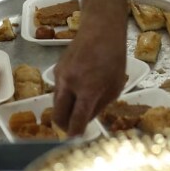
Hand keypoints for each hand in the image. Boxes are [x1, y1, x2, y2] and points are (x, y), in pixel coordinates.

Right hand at [52, 15, 126, 135]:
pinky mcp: (56, 69)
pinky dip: (64, 96)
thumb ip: (98, 106)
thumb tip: (85, 120)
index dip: (74, 134)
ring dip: (63, 110)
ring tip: (76, 108)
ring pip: (55, 103)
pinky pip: (57, 89)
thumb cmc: (114, 58)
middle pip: (57, 116)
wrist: (100, 30)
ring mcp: (60, 76)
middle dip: (63, 126)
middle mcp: (69, 84)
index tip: (75, 140)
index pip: (75, 120)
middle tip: (73, 128)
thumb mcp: (114, 87)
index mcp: (87, 90)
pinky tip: (76, 89)